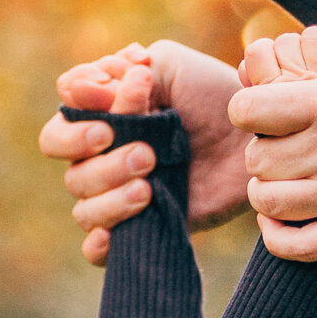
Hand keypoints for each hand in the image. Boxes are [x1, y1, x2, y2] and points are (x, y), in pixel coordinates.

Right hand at [37, 37, 250, 264]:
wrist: (257, 136)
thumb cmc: (211, 95)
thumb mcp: (168, 67)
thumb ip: (120, 71)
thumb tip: (72, 90)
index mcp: (100, 122)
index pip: (59, 130)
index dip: (78, 125)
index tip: (113, 107)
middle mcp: (103, 161)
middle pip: (71, 174)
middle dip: (103, 163)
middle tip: (146, 153)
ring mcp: (120, 196)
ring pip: (85, 209)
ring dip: (112, 197)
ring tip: (150, 185)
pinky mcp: (142, 228)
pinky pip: (98, 251)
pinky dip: (101, 245)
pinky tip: (115, 236)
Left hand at [229, 22, 316, 258]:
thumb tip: (299, 39)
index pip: (247, 112)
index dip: (245, 109)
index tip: (259, 111)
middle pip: (256, 161)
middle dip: (259, 150)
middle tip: (276, 145)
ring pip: (270, 204)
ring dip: (266, 192)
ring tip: (279, 180)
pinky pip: (302, 247)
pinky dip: (279, 238)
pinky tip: (280, 220)